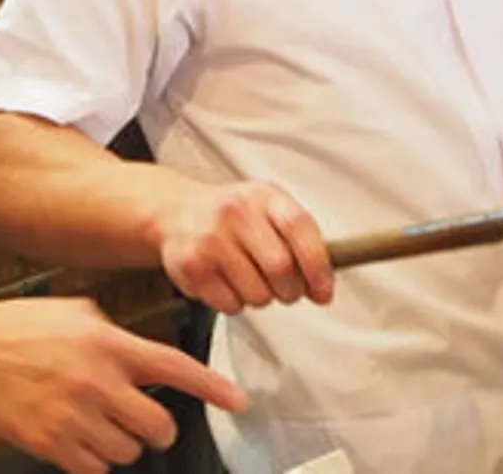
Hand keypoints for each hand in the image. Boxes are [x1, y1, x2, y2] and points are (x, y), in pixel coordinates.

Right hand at [0, 297, 247, 473]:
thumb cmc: (18, 328)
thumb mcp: (76, 314)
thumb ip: (114, 334)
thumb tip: (138, 352)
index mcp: (108, 344)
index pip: (174, 367)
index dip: (212, 387)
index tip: (237, 401)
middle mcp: (98, 381)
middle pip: (158, 425)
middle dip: (154, 426)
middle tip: (136, 416)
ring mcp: (76, 416)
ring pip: (128, 451)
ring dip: (119, 442)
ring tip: (93, 420)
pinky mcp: (53, 445)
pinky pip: (96, 469)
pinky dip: (92, 459)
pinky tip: (75, 436)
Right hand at [158, 182, 334, 313]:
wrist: (178, 212)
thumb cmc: (236, 218)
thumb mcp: (270, 210)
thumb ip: (300, 242)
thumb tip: (322, 290)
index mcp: (264, 195)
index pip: (300, 229)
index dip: (318, 267)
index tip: (324, 293)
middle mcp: (235, 211)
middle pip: (281, 269)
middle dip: (290, 291)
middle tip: (286, 291)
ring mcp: (210, 237)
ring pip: (257, 294)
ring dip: (261, 298)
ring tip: (249, 280)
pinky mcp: (190, 265)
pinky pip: (231, 306)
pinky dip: (235, 304)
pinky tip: (227, 283)